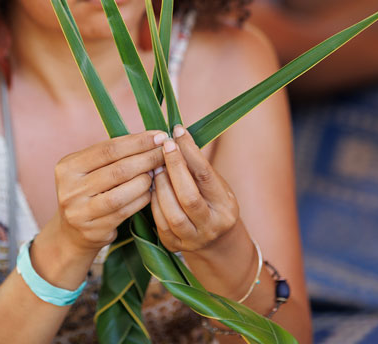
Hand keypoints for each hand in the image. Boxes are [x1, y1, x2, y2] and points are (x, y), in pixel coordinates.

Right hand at [54, 131, 165, 253]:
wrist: (71, 232)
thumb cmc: (89, 190)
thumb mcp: (89, 169)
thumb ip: (113, 155)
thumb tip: (153, 138)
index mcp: (67, 166)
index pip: (108, 149)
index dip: (137, 142)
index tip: (160, 136)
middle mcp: (70, 189)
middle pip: (117, 170)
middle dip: (147, 158)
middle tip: (166, 153)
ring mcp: (79, 212)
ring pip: (121, 193)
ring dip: (145, 180)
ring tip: (158, 172)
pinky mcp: (93, 230)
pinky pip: (124, 212)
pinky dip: (141, 199)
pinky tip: (151, 191)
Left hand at [151, 125, 239, 252]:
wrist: (216, 242)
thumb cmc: (212, 203)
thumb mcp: (215, 185)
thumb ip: (198, 167)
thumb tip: (177, 136)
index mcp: (226, 206)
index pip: (206, 176)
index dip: (190, 152)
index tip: (178, 131)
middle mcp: (212, 225)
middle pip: (189, 197)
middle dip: (174, 168)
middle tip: (164, 146)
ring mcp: (193, 239)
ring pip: (173, 214)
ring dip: (161, 186)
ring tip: (155, 166)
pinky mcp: (174, 246)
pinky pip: (160, 223)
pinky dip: (154, 202)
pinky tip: (151, 186)